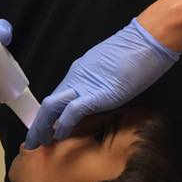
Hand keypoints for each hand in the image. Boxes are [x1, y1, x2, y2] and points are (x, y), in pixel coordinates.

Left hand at [24, 18, 179, 148]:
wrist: (149, 39)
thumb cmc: (138, 52)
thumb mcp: (112, 71)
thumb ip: (99, 85)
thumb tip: (97, 101)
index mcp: (80, 74)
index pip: (58, 98)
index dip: (48, 116)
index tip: (43, 130)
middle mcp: (76, 78)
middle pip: (49, 104)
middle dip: (38, 124)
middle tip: (32, 142)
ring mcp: (84, 84)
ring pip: (53, 106)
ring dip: (43, 127)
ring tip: (38, 143)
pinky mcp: (97, 93)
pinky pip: (73, 111)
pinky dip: (63, 125)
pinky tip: (59, 136)